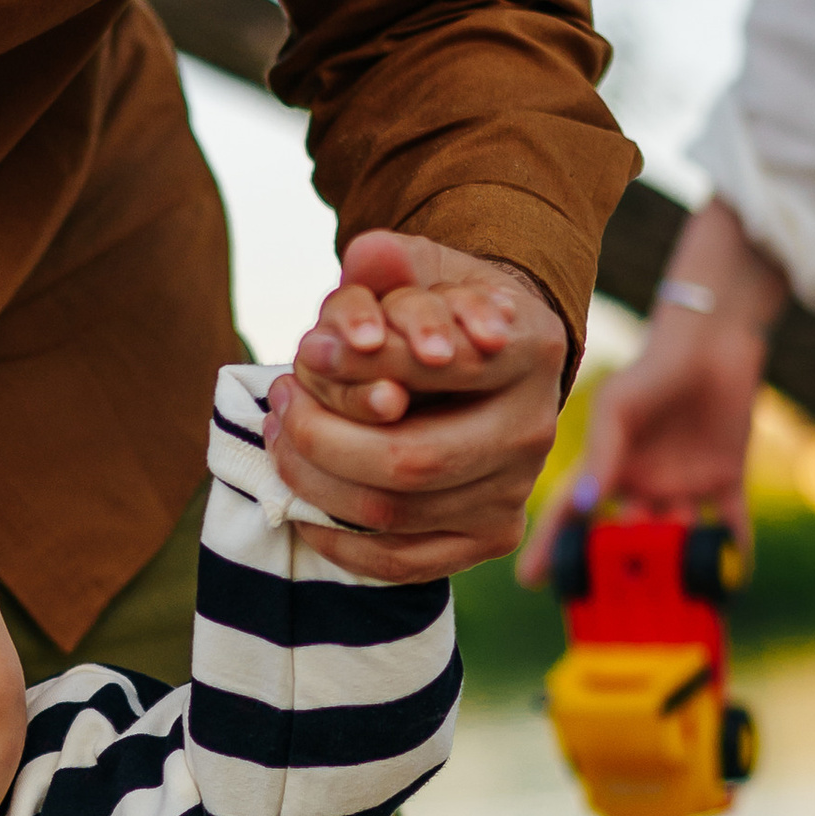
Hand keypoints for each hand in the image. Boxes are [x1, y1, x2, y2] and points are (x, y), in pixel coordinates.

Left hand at [266, 229, 569, 579]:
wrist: (495, 364)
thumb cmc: (445, 312)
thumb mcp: (425, 269)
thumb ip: (394, 261)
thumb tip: (367, 253)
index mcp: (533, 349)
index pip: (438, 367)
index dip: (362, 365)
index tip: (306, 352)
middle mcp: (536, 428)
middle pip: (408, 460)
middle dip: (320, 437)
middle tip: (278, 402)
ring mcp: (515, 492)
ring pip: (393, 514)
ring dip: (314, 482)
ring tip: (280, 437)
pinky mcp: (491, 538)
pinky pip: (401, 562)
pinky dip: (337, 540)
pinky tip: (303, 505)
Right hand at [517, 196, 786, 584]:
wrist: (714, 340)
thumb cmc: (654, 367)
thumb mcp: (619, 408)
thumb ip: (604, 454)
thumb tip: (586, 504)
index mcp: (608, 469)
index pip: (571, 515)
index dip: (550, 547)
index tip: (529, 581)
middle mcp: (641, 485)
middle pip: (626, 540)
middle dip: (623, 571)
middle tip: (620, 604)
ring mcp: (683, 485)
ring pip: (677, 540)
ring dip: (677, 569)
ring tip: (675, 601)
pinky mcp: (726, 478)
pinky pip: (731, 524)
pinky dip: (734, 551)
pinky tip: (734, 580)